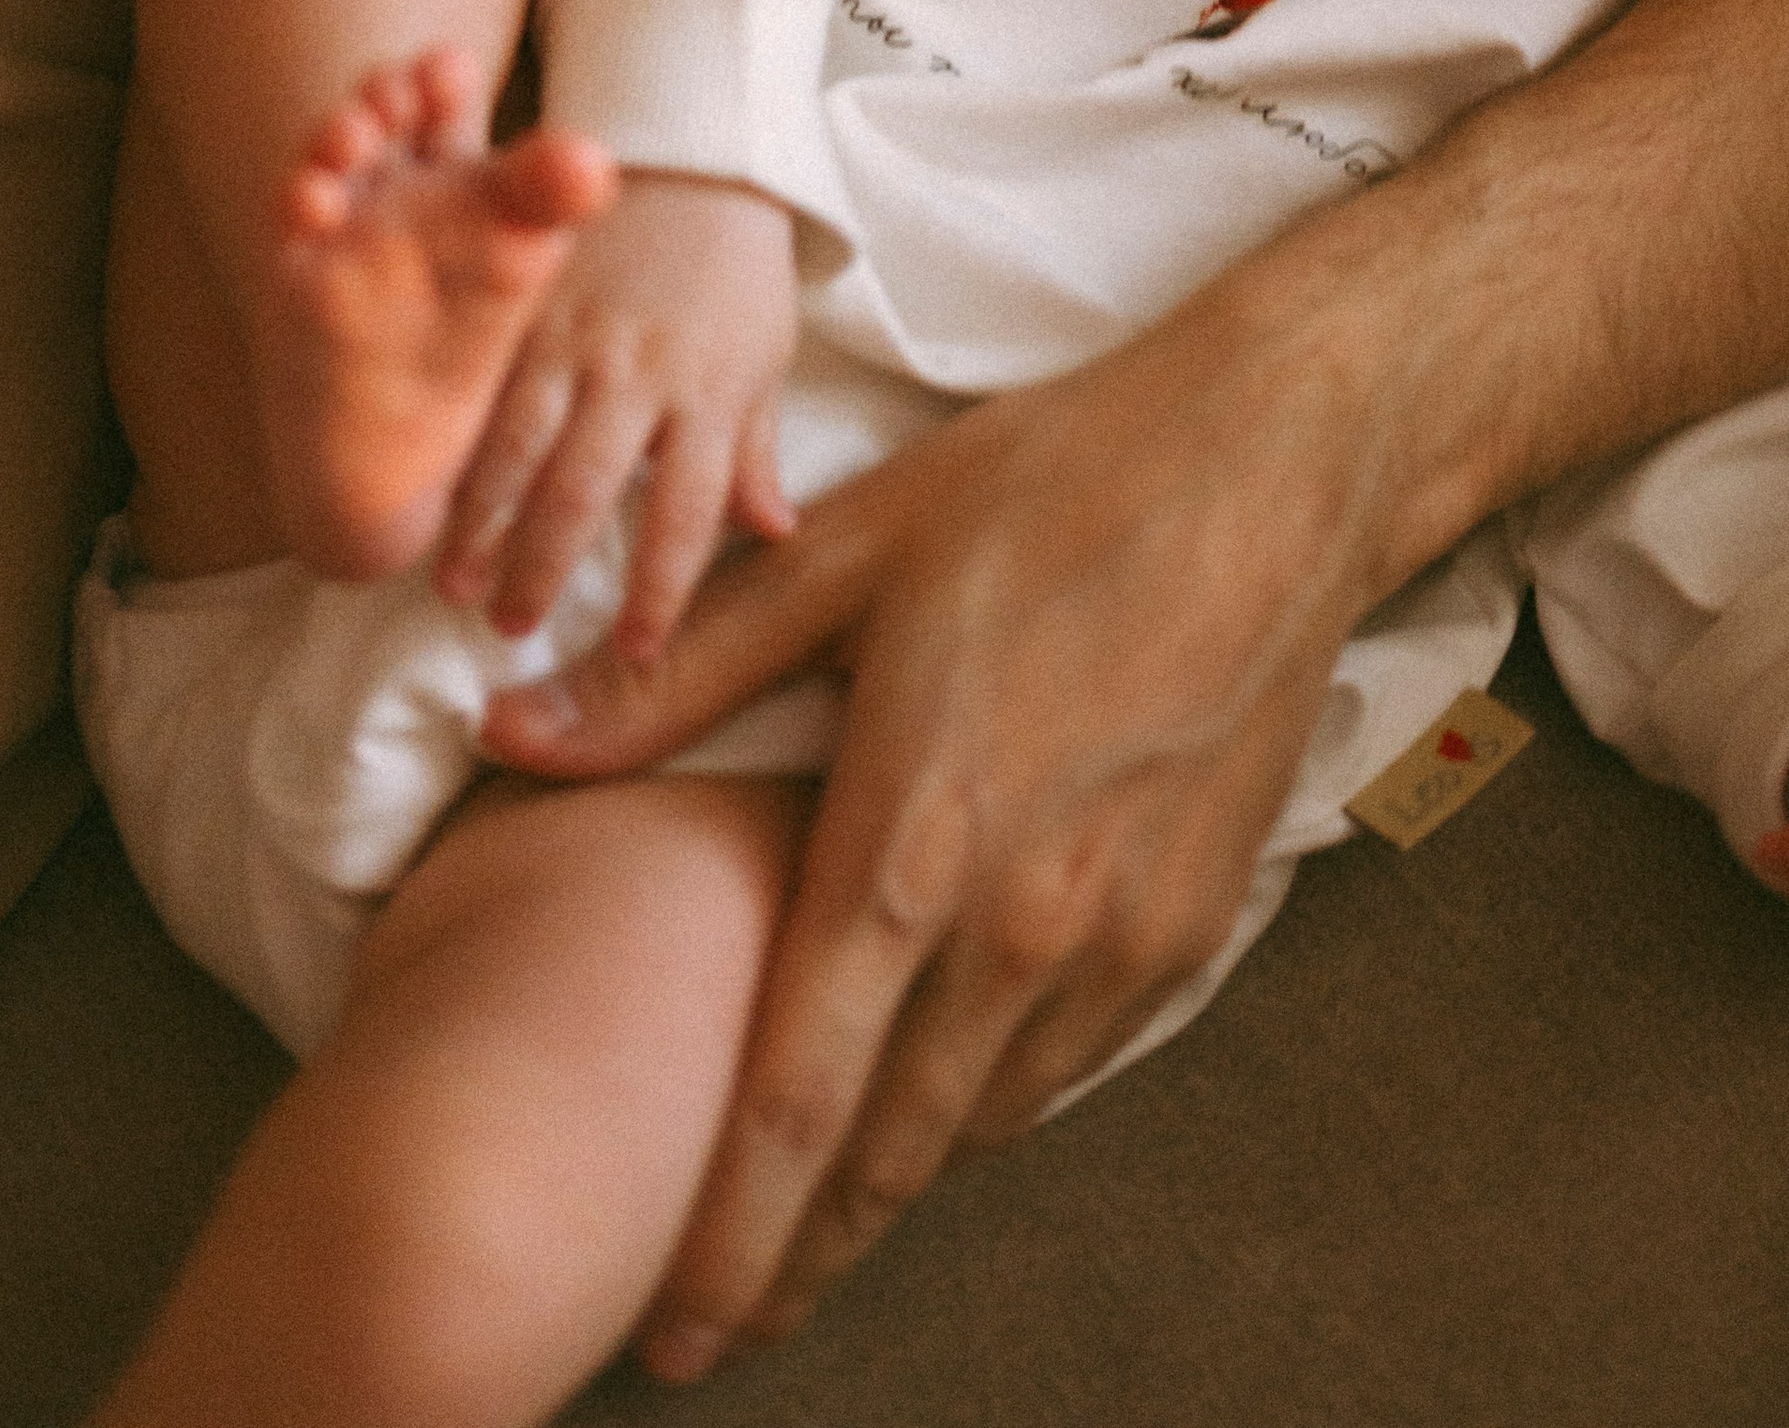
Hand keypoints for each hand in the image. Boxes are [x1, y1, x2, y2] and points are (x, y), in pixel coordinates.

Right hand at [432, 174, 797, 659]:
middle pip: (586, 489)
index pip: (687, 514)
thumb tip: (774, 533)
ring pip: (519, 443)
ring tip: (451, 581)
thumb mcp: (765, 356)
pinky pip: (487, 384)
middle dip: (543, 566)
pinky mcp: (531, 301)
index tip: (635, 649)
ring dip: (482, 520)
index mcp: (708, 394)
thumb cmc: (740, 268)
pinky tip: (430, 492)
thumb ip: (755, 450)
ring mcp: (577, 335)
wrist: (699, 154)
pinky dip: (458, 445)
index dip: (660, 591)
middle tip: (509, 627)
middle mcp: (639, 372)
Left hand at [474, 293, 1384, 1376]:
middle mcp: (1020, 918)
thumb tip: (513, 725)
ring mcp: (1120, 932)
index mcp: (912, 833)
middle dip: (800, 1261)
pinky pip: (1071, 1062)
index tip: (673, 1328)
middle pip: (888, 1154)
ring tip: (819, 1233)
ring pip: (983, 1122)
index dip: (728, 1237)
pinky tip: (949, 1101)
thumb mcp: (846, 554)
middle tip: (725, 1326)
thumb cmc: (1053, 484)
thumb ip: (679, 672)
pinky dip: (995, 1104)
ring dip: (896, 1187)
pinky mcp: (1194, 920)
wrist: (1276, 459)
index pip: (796, 1096)